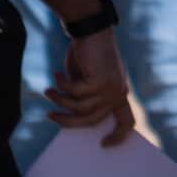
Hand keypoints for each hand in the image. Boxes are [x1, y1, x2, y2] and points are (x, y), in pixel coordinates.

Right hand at [48, 29, 135, 146]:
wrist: (92, 31)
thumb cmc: (87, 57)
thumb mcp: (85, 81)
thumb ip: (83, 99)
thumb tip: (70, 119)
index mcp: (119, 95)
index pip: (128, 122)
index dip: (119, 137)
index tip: (104, 145)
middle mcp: (118, 93)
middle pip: (92, 121)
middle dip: (68, 121)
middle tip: (50, 116)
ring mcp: (111, 89)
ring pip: (79, 108)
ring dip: (60, 100)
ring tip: (49, 91)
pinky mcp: (100, 82)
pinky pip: (74, 94)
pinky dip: (62, 85)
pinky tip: (57, 75)